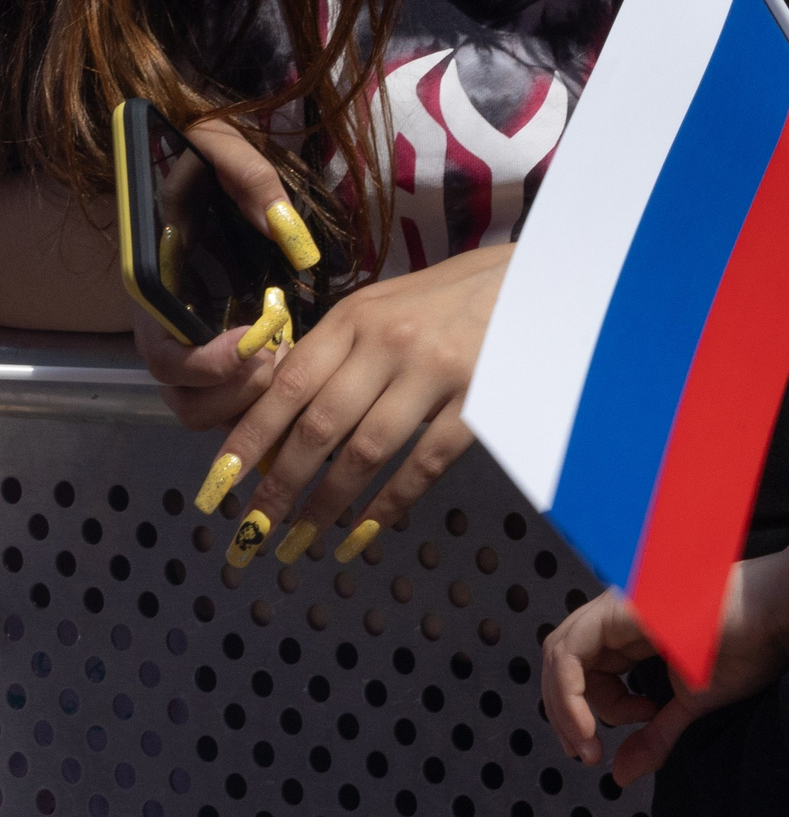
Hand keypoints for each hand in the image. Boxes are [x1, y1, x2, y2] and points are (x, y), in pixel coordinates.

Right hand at [131, 117, 324, 410]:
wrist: (203, 166)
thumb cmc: (205, 160)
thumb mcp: (221, 150)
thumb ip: (248, 177)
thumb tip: (280, 224)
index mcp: (155, 292)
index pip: (162, 358)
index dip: (204, 366)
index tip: (253, 344)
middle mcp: (168, 329)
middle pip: (185, 399)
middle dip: (234, 395)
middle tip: (280, 360)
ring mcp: (196, 346)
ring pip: (208, 409)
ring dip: (250, 403)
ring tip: (291, 363)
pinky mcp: (226, 352)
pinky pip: (236, 398)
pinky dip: (264, 399)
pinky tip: (300, 368)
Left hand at [192, 243, 509, 564]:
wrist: (543, 278)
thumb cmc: (455, 296)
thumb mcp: (388, 306)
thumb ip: (342, 353)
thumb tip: (287, 423)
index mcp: (356, 317)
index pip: (286, 386)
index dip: (248, 441)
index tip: (218, 487)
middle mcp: (389, 342)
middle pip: (319, 427)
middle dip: (279, 487)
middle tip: (254, 530)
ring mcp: (436, 371)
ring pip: (366, 452)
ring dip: (328, 504)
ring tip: (303, 538)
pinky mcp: (480, 398)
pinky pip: (425, 463)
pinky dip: (390, 502)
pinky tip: (366, 529)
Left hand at [542, 552, 788, 786]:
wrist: (778, 616)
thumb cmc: (749, 648)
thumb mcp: (692, 703)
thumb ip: (654, 735)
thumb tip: (620, 776)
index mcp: (634, 631)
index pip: (583, 669)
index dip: (579, 713)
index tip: (600, 751)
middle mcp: (619, 613)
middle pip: (562, 661)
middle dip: (565, 713)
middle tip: (586, 753)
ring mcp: (618, 606)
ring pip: (559, 655)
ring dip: (564, 708)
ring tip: (591, 743)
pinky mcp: (621, 608)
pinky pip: (570, 652)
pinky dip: (569, 695)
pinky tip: (593, 726)